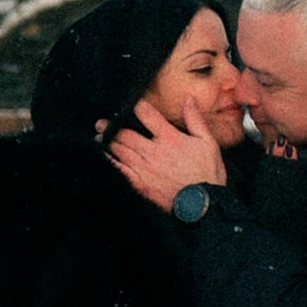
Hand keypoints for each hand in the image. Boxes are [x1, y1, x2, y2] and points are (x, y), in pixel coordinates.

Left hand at [109, 100, 226, 211]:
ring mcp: (144, 169)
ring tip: (98, 136)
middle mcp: (153, 151)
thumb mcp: (208, 143)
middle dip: (111, 125)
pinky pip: (120, 171)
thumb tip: (189, 99)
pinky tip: (103, 158)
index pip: (147, 115)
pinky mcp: (140, 184)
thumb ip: (195, 119)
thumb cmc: (208, 174)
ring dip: (107, 142)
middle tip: (101, 122)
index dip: (136, 106)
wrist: (203, 206)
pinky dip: (110, 162)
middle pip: (125, 134)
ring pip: (119, 151)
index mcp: (169, 138)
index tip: (131, 104)